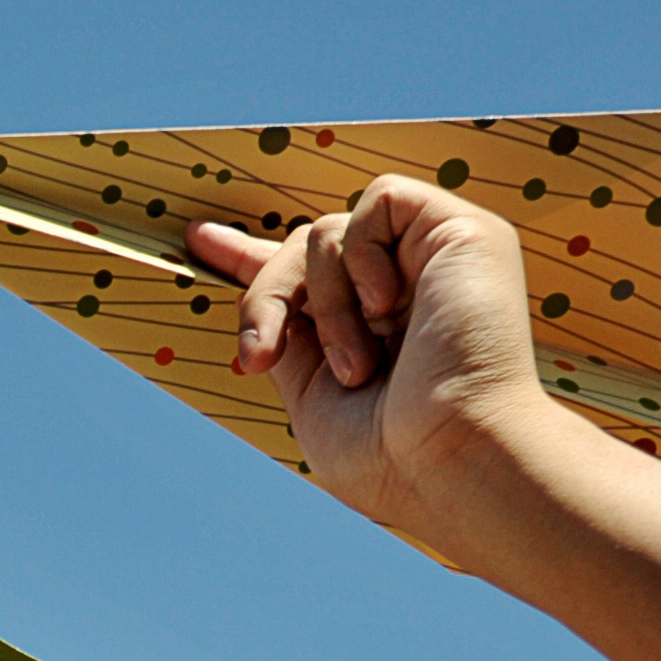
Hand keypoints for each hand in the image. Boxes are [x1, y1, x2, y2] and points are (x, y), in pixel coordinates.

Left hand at [184, 176, 549, 546]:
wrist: (451, 459)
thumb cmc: (390, 455)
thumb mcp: (311, 396)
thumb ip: (290, 337)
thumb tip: (258, 291)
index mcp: (371, 329)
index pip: (305, 277)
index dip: (249, 257)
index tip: (199, 240)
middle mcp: (404, 289)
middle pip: (301, 249)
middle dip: (264, 296)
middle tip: (259, 357)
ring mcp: (434, 259)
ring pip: (328, 231)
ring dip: (324, 302)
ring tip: (358, 367)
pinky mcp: (462, 232)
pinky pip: (380, 200)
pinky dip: (360, 252)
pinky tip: (386, 304)